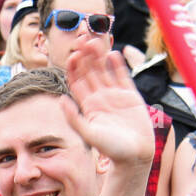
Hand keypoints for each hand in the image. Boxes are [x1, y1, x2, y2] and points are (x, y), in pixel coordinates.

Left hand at [64, 36, 154, 169]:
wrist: (135, 155)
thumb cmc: (112, 149)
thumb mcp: (89, 134)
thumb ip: (74, 118)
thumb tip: (60, 99)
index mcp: (88, 105)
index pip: (77, 81)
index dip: (74, 67)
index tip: (72, 55)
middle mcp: (100, 98)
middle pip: (90, 71)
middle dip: (86, 56)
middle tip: (83, 39)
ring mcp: (115, 95)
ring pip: (105, 70)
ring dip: (100, 56)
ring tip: (96, 41)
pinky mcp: (130, 96)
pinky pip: (122, 76)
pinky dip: (118, 65)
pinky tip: (113, 53)